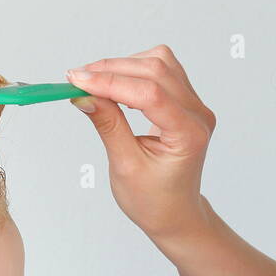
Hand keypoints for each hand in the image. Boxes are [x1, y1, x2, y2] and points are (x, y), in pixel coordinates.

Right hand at [65, 44, 215, 245]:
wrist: (175, 213)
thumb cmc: (154, 200)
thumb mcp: (125, 166)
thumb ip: (108, 125)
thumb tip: (84, 94)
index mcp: (189, 135)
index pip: (150, 93)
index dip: (110, 82)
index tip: (76, 81)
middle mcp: (198, 115)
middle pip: (156, 70)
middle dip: (112, 70)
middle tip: (76, 79)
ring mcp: (195, 105)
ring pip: (159, 62)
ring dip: (123, 66)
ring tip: (93, 82)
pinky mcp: (186, 101)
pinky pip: (162, 70)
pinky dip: (134, 70)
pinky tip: (114, 85)